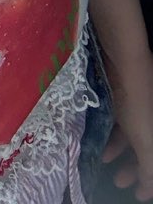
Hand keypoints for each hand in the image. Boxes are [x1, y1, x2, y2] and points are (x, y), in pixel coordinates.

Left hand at [102, 48, 152, 199]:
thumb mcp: (147, 142)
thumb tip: (148, 190)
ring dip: (121, 151)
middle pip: (150, 150)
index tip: (137, 195)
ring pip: (138, 136)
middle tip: (119, 182)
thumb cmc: (140, 104)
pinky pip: (127, 121)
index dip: (150, 183)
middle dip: (136, 169)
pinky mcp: (132, 96)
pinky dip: (116, 133)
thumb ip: (150, 170)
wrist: (124, 58)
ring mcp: (146, 108)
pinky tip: (100, 141)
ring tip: (103, 161)